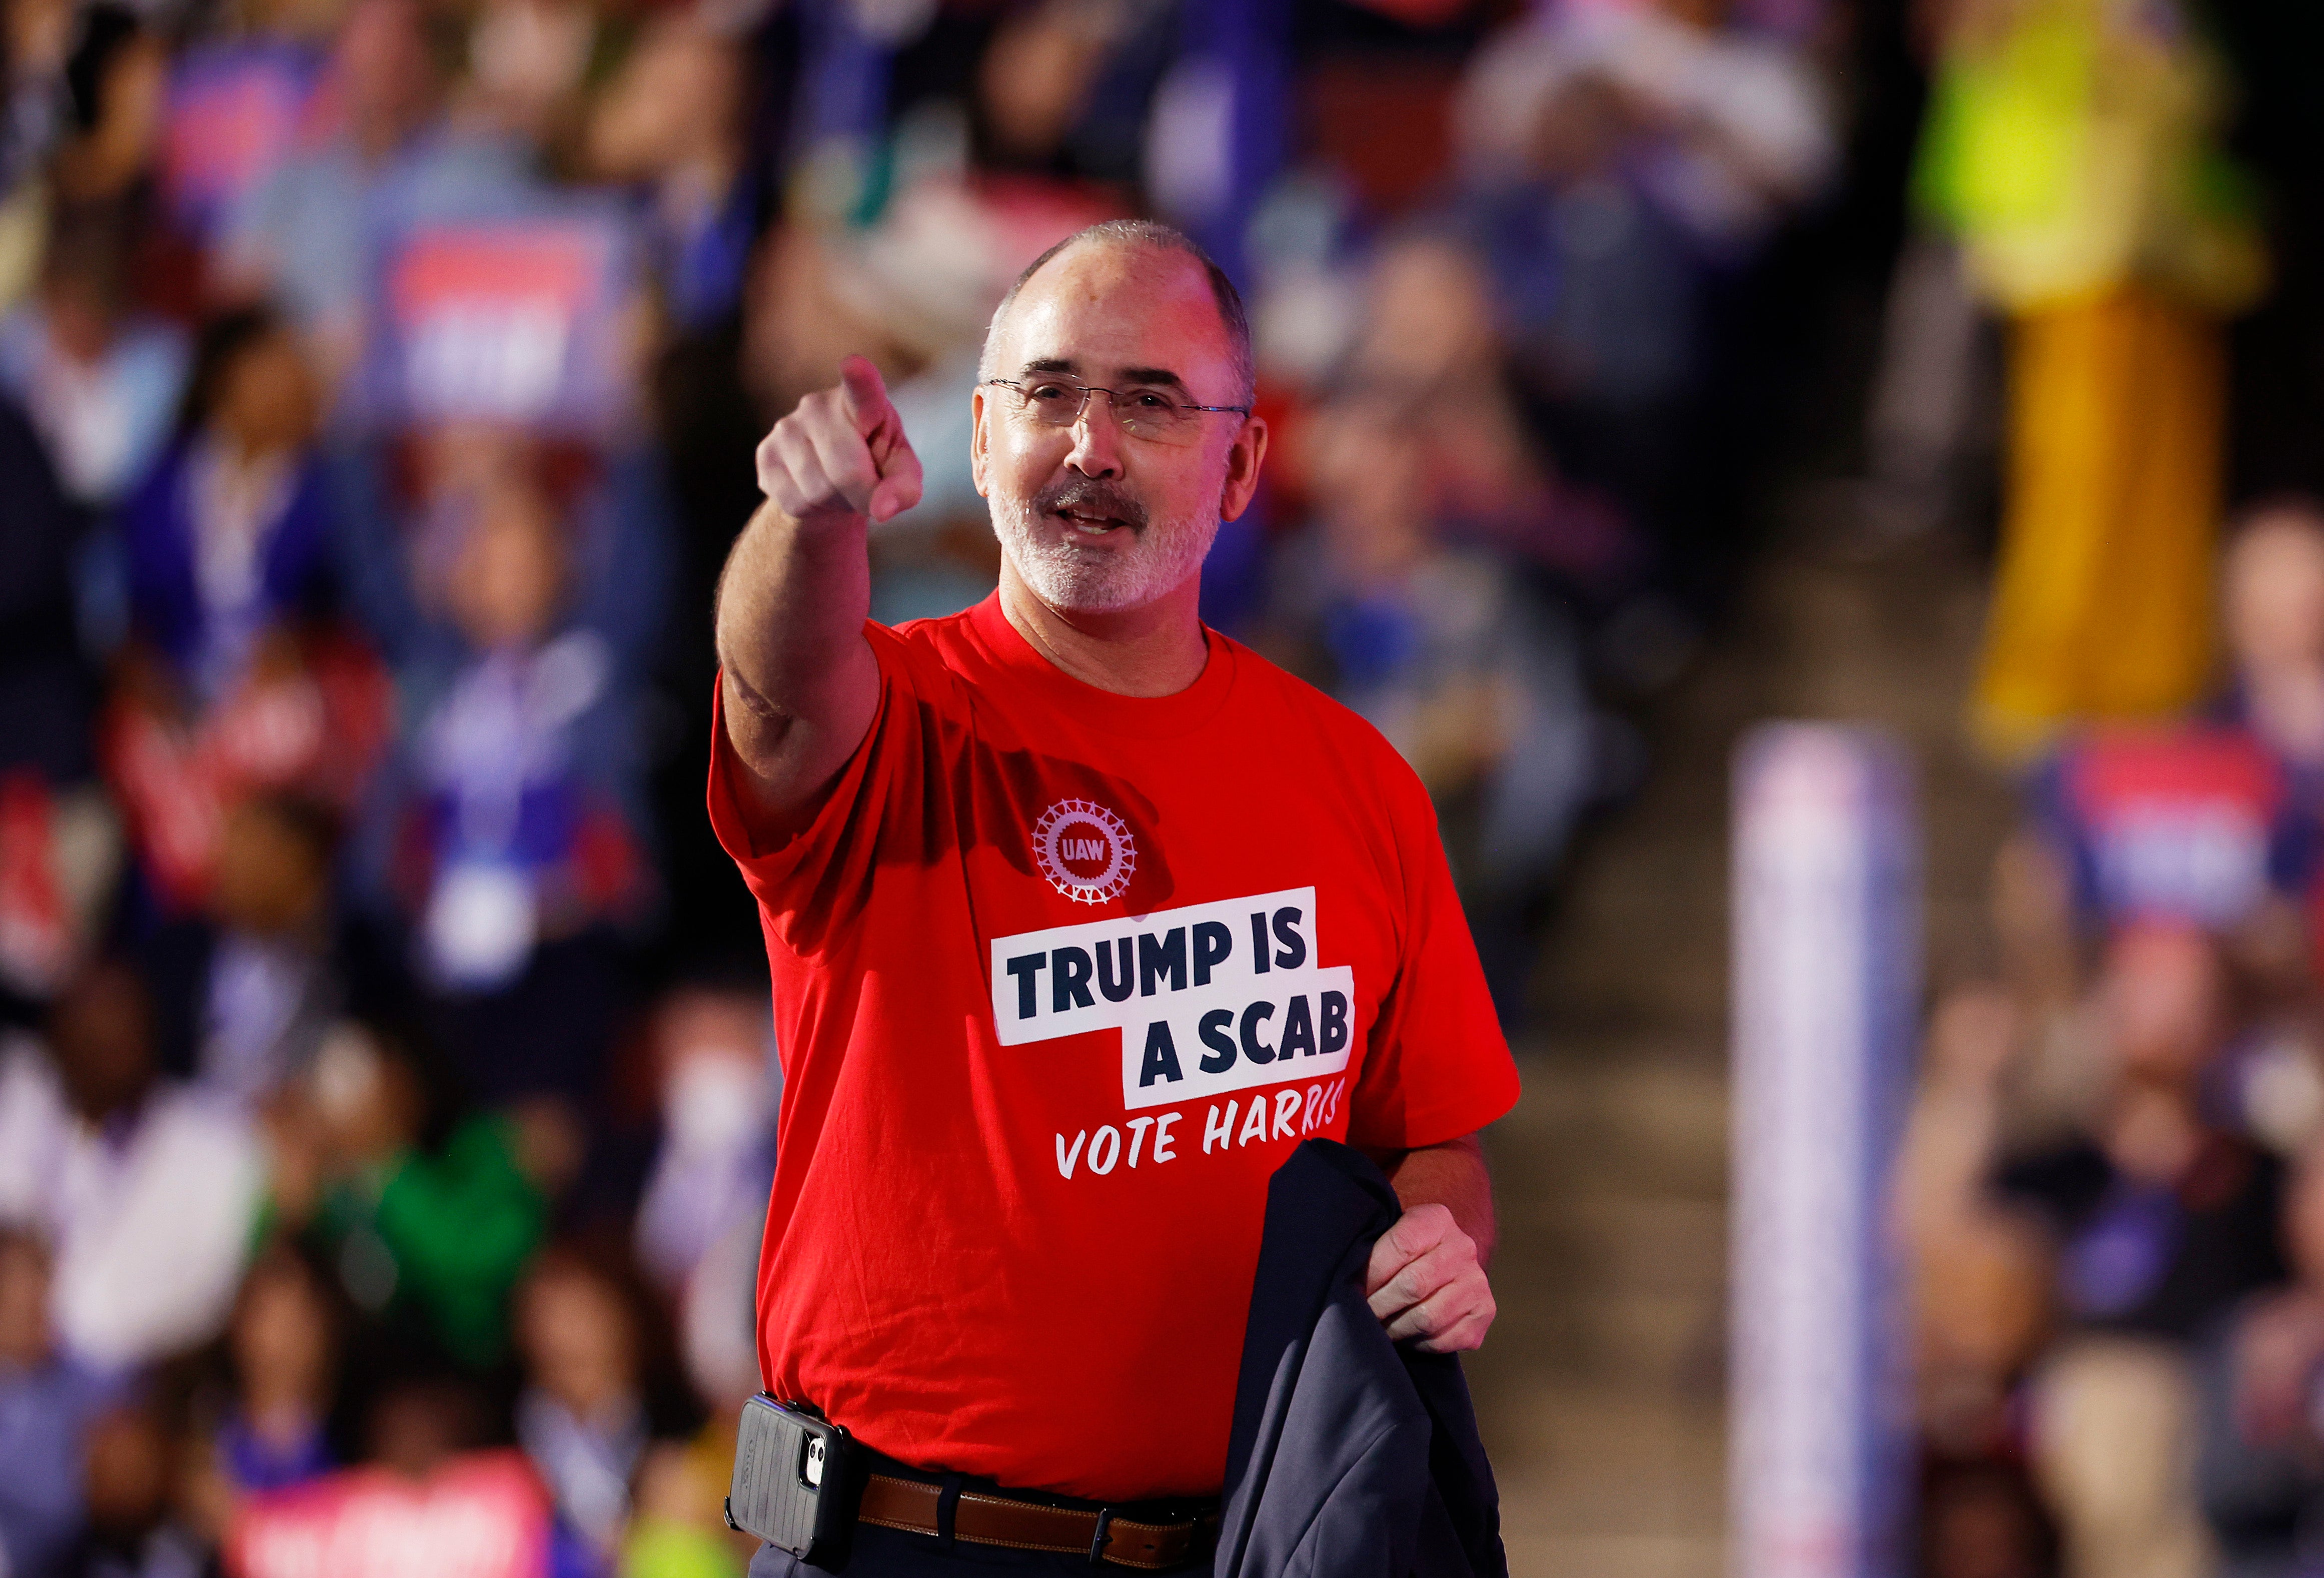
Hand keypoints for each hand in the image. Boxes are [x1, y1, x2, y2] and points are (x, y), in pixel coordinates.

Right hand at [756, 353, 923, 524]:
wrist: (831, 480)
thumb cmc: (876, 467)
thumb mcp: (901, 475)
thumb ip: (903, 488)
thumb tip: (882, 509)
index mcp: (863, 402)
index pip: (861, 389)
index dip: (859, 378)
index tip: (855, 365)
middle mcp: (819, 405)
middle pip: (846, 472)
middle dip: (862, 496)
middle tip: (867, 492)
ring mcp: (787, 427)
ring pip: (818, 491)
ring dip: (837, 503)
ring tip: (841, 489)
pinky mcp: (766, 453)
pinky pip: (794, 501)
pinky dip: (812, 510)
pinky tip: (816, 492)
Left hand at [1365, 1202, 1495, 1352]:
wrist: (1441, 1260)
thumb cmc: (1403, 1250)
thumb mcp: (1389, 1233)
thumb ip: (1371, 1248)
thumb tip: (1347, 1282)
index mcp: (1437, 1219)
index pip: (1401, 1246)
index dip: (1371, 1273)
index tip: (1352, 1288)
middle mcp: (1463, 1248)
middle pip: (1414, 1285)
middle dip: (1380, 1304)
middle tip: (1360, 1314)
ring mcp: (1477, 1282)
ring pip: (1428, 1317)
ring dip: (1395, 1328)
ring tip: (1378, 1327)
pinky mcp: (1484, 1312)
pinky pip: (1443, 1339)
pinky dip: (1418, 1343)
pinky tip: (1405, 1334)